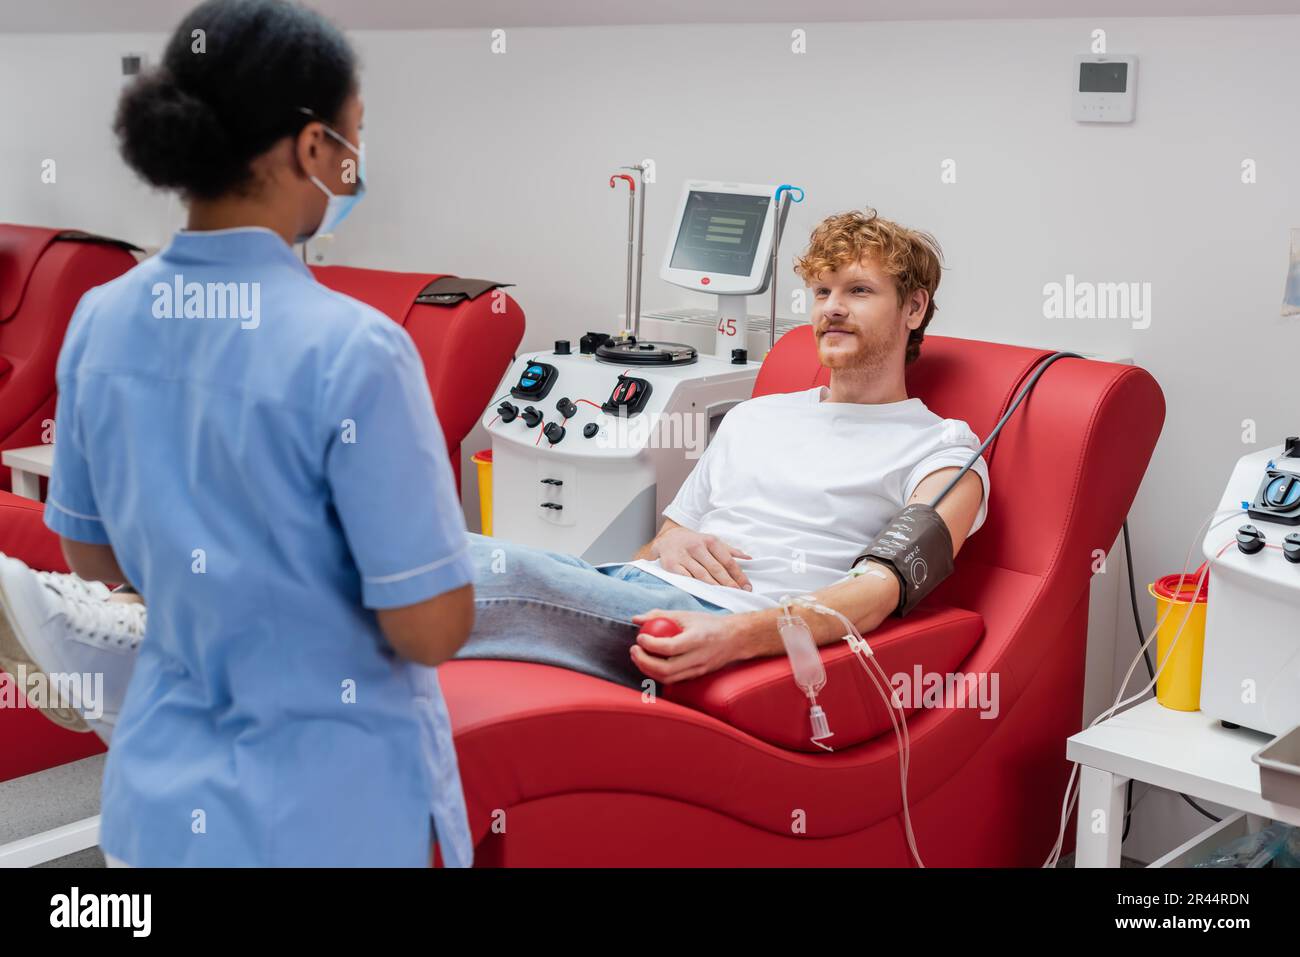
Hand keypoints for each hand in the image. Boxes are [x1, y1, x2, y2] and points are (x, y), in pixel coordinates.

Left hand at [629, 609, 744, 683]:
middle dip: (644, 662)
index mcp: (697, 640)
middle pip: (666, 669)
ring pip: (668, 678)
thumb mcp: (686, 615)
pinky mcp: (696, 676)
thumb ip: (660, 615)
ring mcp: (698, 670)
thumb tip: (636, 619)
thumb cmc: (709, 624)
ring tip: (638, 657)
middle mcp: (698, 658)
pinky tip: (650, 664)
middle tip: (634, 650)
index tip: (639, 638)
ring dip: (648, 670)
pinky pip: (673, 680)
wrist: (735, 639)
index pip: (670, 648)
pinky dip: (658, 674)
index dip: (650, 645)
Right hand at [653, 527, 751, 589]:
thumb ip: (729, 550)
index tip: (747, 586)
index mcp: (710, 541)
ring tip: (725, 596)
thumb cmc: (694, 542)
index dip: (738, 575)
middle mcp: (697, 547)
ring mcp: (684, 556)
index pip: (727, 560)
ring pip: (702, 575)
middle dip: (729, 583)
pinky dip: (695, 586)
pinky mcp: (671, 565)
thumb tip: (748, 558)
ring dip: (714, 587)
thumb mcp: (711, 541)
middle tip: (738, 593)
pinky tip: (704, 593)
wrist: (667, 538)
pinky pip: (686, 578)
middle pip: (716, 568)